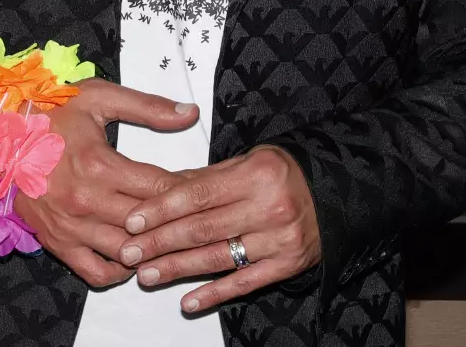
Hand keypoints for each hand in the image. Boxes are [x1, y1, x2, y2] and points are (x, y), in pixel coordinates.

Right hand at [14, 80, 194, 287]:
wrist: (2, 138)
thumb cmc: (54, 114)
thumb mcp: (99, 98)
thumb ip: (148, 107)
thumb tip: (191, 113)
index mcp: (99, 164)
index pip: (160, 187)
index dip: (189, 191)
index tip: (203, 189)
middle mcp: (86, 201)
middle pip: (148, 224)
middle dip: (177, 221)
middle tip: (196, 217)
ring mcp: (71, 227)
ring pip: (127, 252)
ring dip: (153, 249)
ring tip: (172, 240)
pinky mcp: (57, 243)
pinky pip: (95, 272)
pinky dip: (120, 272)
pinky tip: (134, 258)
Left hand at [116, 145, 320, 313]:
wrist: (336, 193)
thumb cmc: (284, 174)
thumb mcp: (247, 162)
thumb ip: (205, 178)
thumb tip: (159, 189)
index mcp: (257, 174)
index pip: (198, 194)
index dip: (162, 209)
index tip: (132, 221)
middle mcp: (270, 206)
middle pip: (203, 228)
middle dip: (161, 242)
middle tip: (129, 252)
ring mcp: (281, 239)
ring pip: (219, 257)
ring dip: (178, 269)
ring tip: (147, 275)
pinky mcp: (289, 265)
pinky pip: (245, 282)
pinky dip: (214, 294)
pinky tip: (188, 301)